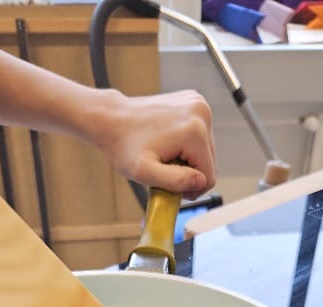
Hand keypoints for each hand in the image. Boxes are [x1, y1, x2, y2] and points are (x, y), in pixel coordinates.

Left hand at [95, 90, 215, 198]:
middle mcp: (201, 112)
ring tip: (165, 156)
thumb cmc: (125, 146)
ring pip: (206, 150)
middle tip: (165, 171)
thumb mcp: (145, 172)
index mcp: (195, 131)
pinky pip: (200, 135)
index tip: (171, 186)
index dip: (191, 189)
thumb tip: (201, 182)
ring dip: (189, 159)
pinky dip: (187, 144)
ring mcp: (198, 103)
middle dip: (190, 172)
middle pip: (209, 162)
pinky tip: (168, 142)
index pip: (209, 176)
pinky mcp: (194, 101)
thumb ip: (175, 181)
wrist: (112, 119)